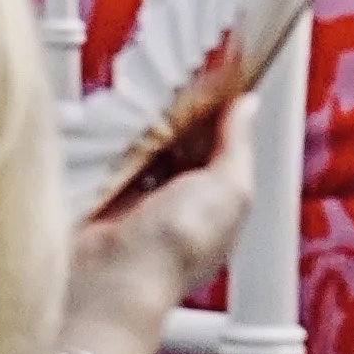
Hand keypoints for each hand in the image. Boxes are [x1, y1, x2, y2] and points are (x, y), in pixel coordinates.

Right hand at [52, 102, 256, 353]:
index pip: (221, 145)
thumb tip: (248, 108)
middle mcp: (179, 202)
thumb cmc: (173, 249)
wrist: (111, 277)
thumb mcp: (229, 190)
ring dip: (147, 122)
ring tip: (147, 95)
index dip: (219, 111)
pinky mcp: (105, 193)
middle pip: (183, 142)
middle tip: (177, 79)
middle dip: (180, 112)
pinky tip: (119, 121)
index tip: (214, 75)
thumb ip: (238, 147)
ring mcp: (140, 198)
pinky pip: (114, 152)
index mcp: (217, 204)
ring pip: (148, 143)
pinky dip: (117, 135)